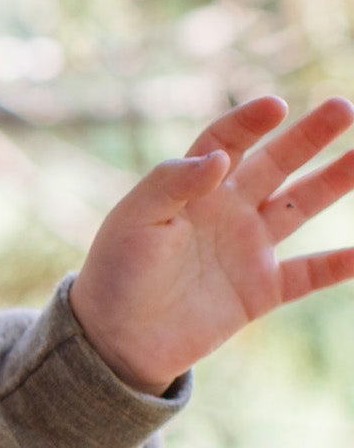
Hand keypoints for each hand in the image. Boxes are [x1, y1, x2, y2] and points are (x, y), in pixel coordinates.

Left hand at [70, 95, 353, 393]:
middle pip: (275, 164)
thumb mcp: (132, 223)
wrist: (116, 341)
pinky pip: (310, 273)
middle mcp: (225, 213)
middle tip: (342, 108)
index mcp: (191, 191)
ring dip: (334, 181)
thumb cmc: (115, 275)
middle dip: (308, 136)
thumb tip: (221, 158)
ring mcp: (247, 249)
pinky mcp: (260, 290)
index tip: (275, 106)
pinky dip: (341, 264)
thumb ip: (171, 184)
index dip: (248, 122)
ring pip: (301, 207)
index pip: (225, 143)